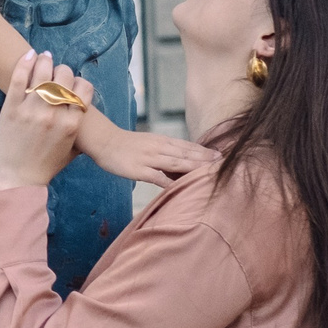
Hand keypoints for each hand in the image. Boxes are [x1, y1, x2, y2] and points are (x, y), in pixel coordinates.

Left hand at [0, 51, 85, 189]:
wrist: (17, 180)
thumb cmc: (45, 167)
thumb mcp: (71, 151)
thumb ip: (80, 131)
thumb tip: (86, 113)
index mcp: (72, 125)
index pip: (84, 88)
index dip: (79, 81)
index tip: (71, 83)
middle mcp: (54, 115)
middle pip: (65, 76)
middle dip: (62, 70)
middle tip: (55, 70)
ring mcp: (32, 111)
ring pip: (43, 73)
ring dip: (45, 61)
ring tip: (42, 58)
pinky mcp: (12, 109)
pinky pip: (20, 78)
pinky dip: (24, 63)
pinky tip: (28, 55)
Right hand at [78, 109, 218, 188]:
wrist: (104, 141)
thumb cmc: (127, 145)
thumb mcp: (149, 143)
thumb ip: (165, 151)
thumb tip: (182, 161)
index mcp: (162, 141)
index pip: (187, 145)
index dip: (204, 151)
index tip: (221, 155)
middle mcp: (159, 147)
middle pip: (186, 153)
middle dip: (205, 158)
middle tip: (223, 162)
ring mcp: (149, 158)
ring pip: (176, 163)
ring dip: (194, 167)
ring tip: (209, 171)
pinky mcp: (139, 170)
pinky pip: (158, 177)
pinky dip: (171, 182)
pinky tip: (182, 186)